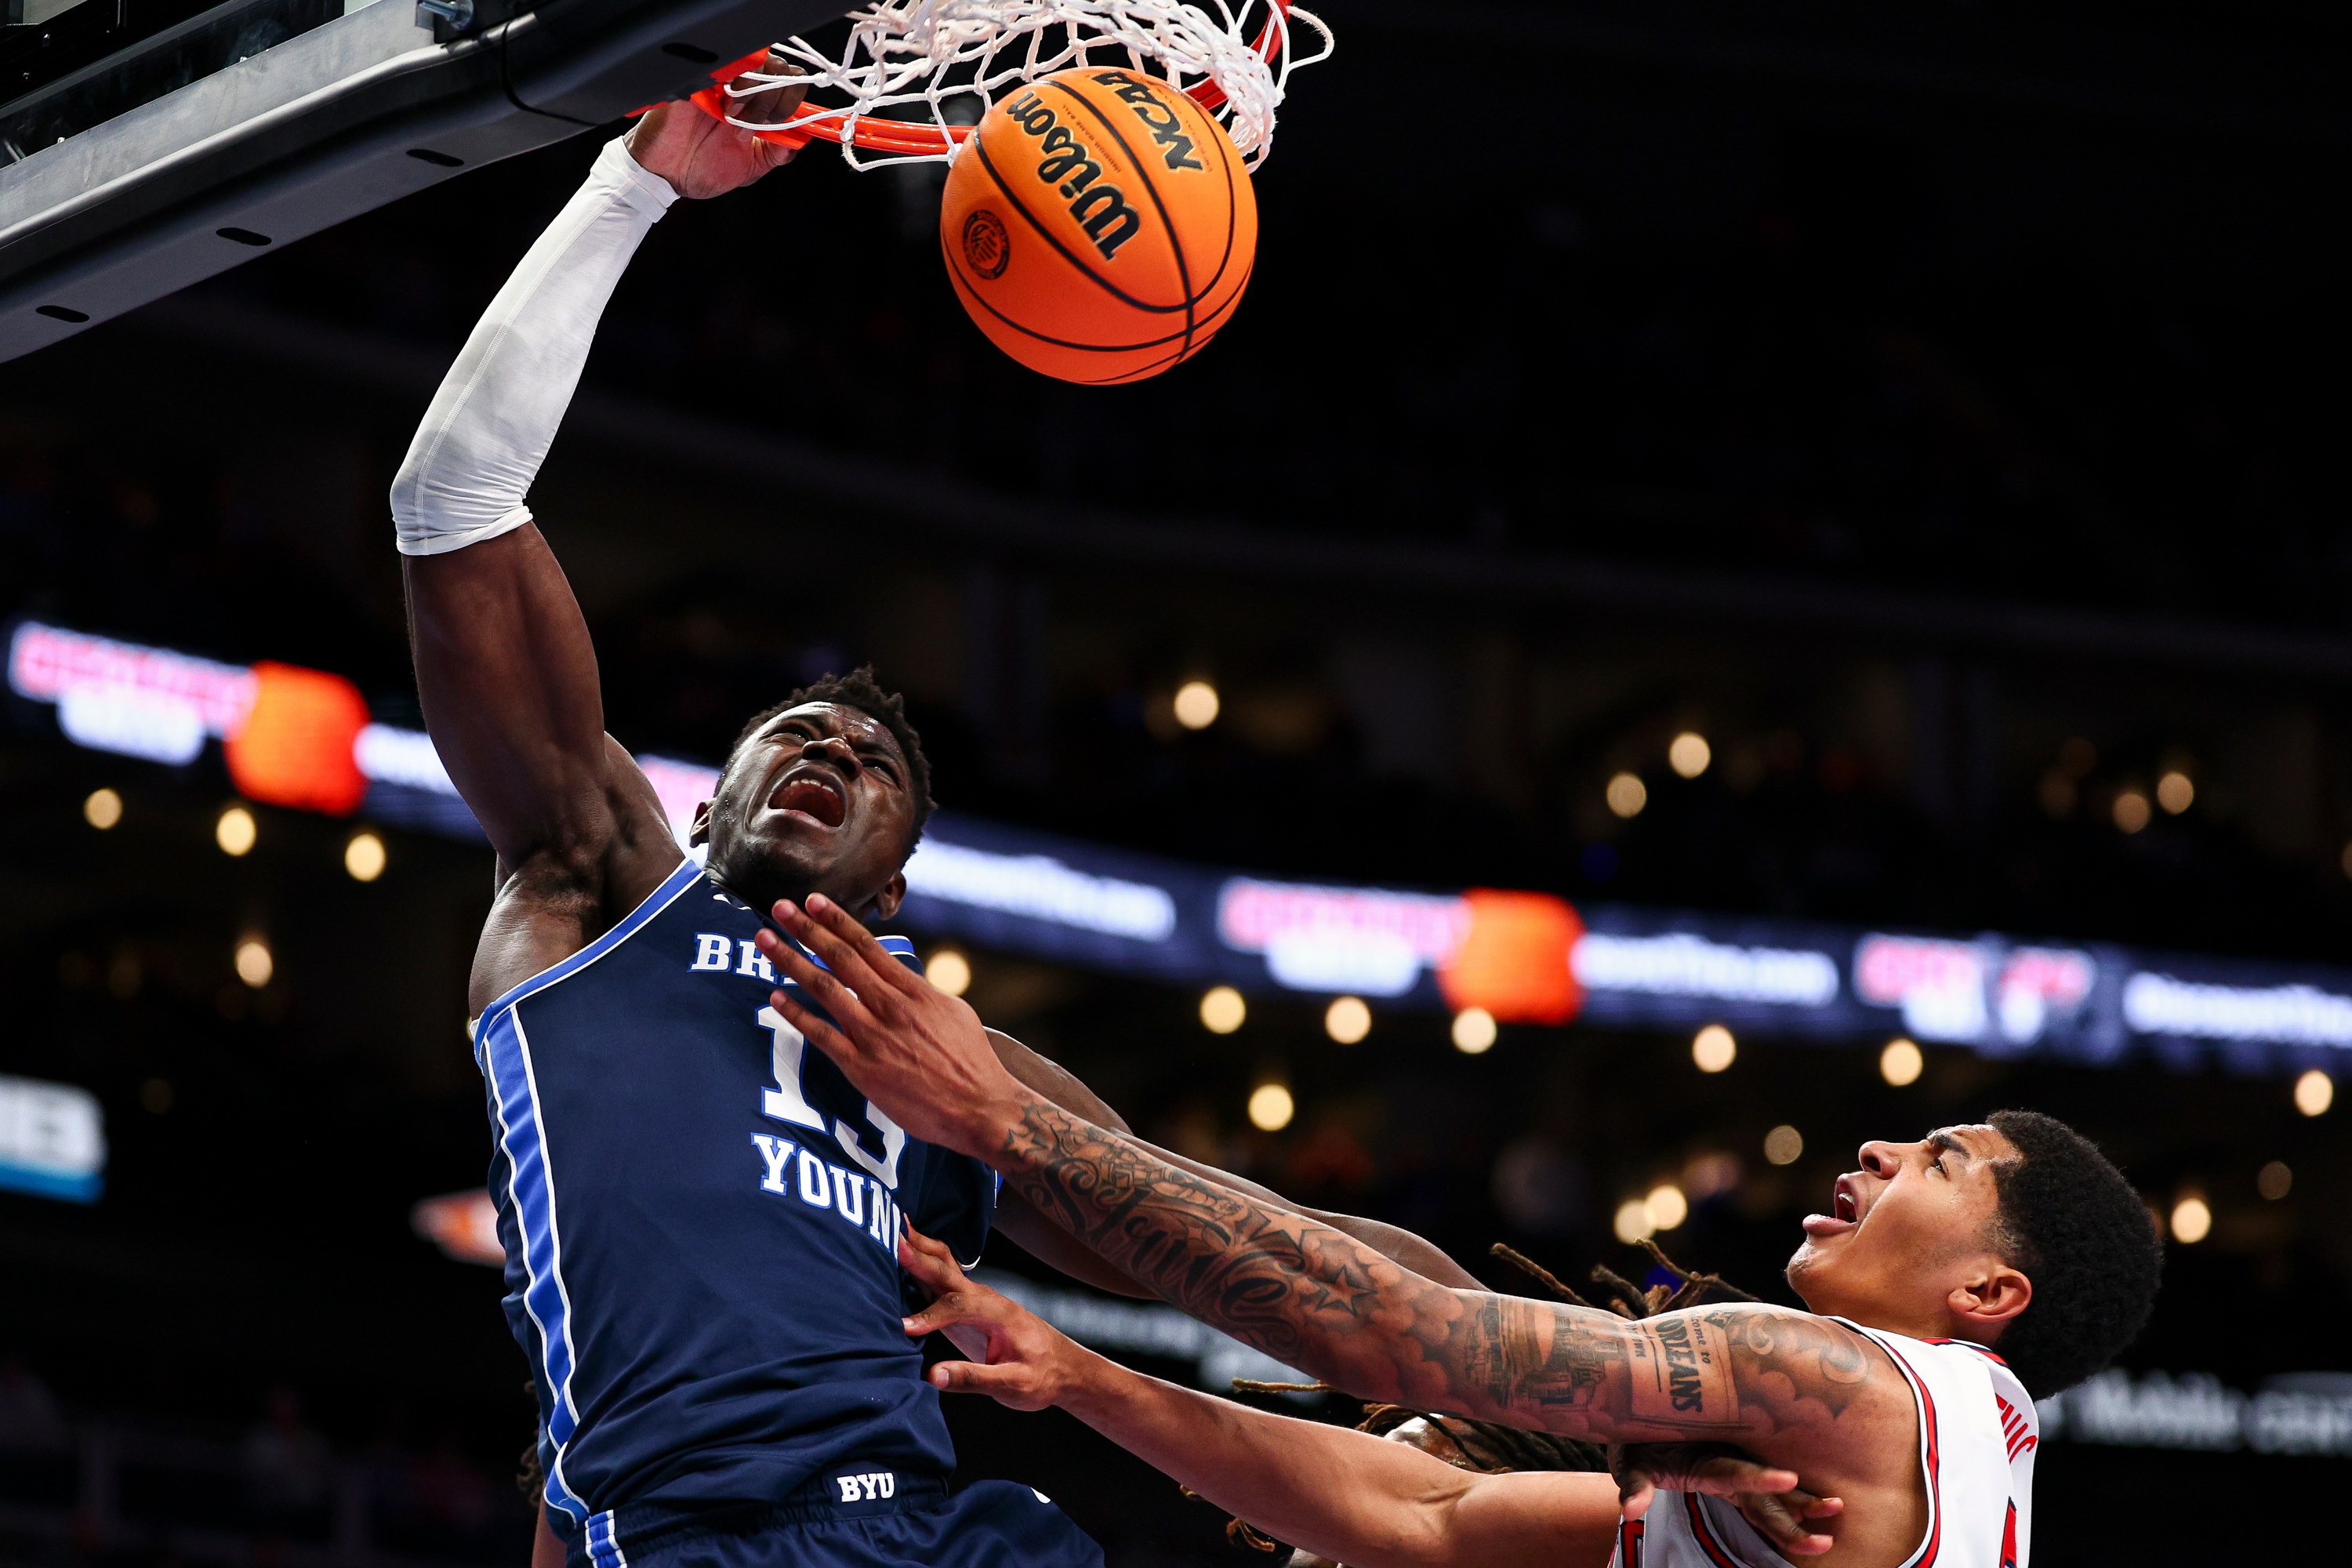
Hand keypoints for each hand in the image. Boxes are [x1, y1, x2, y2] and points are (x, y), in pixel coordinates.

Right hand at [623, 49, 808, 199]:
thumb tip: (803, 136)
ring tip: (736, 121)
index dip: (794, 98)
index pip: (789, 80)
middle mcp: (741, 88)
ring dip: (757, 95)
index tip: (783, 122)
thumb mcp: (751, 167)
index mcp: (757, 105)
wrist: (667, 176)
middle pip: (778, 67)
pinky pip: (726, 66)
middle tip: (760, 123)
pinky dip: (735, 87)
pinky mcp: (698, 78)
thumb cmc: (703, 168)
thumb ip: (778, 152)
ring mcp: (720, 80)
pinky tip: (726, 111)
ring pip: (757, 63)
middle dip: (778, 97)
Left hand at [754, 895, 1028, 1158]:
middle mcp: (891, 1006)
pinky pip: (820, 1034)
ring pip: (824, 988)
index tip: (813, 901)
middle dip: (806, 929)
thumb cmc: (970, 1062)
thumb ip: (920, 992)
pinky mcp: (861, 1067)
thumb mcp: (953, 1012)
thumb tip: (899, 977)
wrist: (978, 1107)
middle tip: (778, 907)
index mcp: (914, 990)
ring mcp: (874, 1035)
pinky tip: (775, 996)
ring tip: (766, 940)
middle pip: (840, 958)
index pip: (868, 946)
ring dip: (791, 961)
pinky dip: (796, 1013)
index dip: (837, 921)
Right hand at [900, 1227, 1085, 1409]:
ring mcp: (975, 1299)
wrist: (1064, 1368)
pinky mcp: (967, 1307)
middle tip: (892, 1238)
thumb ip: (974, 1379)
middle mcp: (985, 1298)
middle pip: (948, 1270)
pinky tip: (904, 1255)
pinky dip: (921, 1263)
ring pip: (945, 1266)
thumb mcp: (1013, 1386)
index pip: (959, 1307)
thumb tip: (934, 1375)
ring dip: (920, 1250)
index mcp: (998, 1313)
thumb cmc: (1043, 1377)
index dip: (930, 1316)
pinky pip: (942, 1279)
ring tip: (893, 1231)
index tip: (905, 1327)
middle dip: (920, 1256)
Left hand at [1614, 1443, 1841, 1556]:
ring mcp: (1731, 1470)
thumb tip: (1630, 1511)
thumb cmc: (1633, 1437)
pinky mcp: (1728, 1475)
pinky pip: (1761, 1494)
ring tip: (1838, 1507)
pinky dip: (1787, 1504)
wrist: (1635, 1410)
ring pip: (1771, 1494)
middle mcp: (1726, 1464)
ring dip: (1802, 1504)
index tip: (1789, 1478)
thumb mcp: (1628, 1460)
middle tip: (1833, 1515)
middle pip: (1765, 1493)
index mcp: (1704, 1459)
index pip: (1736, 1472)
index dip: (1760, 1478)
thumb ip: (1635, 1485)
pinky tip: (1812, 1513)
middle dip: (1799, 1505)